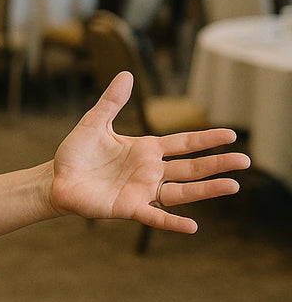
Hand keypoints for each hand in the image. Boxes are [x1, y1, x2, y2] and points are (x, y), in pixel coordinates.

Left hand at [49, 72, 248, 232]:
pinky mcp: (129, 208)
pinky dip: (173, 222)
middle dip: (217, 163)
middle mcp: (150, 171)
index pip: (183, 143)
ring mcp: (142, 191)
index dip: (205, 139)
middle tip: (245, 160)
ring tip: (233, 186)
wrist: (56, 179)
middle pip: (190, 167)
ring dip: (206, 190)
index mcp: (145, 149)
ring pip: (182, 191)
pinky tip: (193, 226)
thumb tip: (126, 74)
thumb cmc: (75, 153)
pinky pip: (155, 217)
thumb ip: (112, 101)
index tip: (231, 134)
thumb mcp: (93, 123)